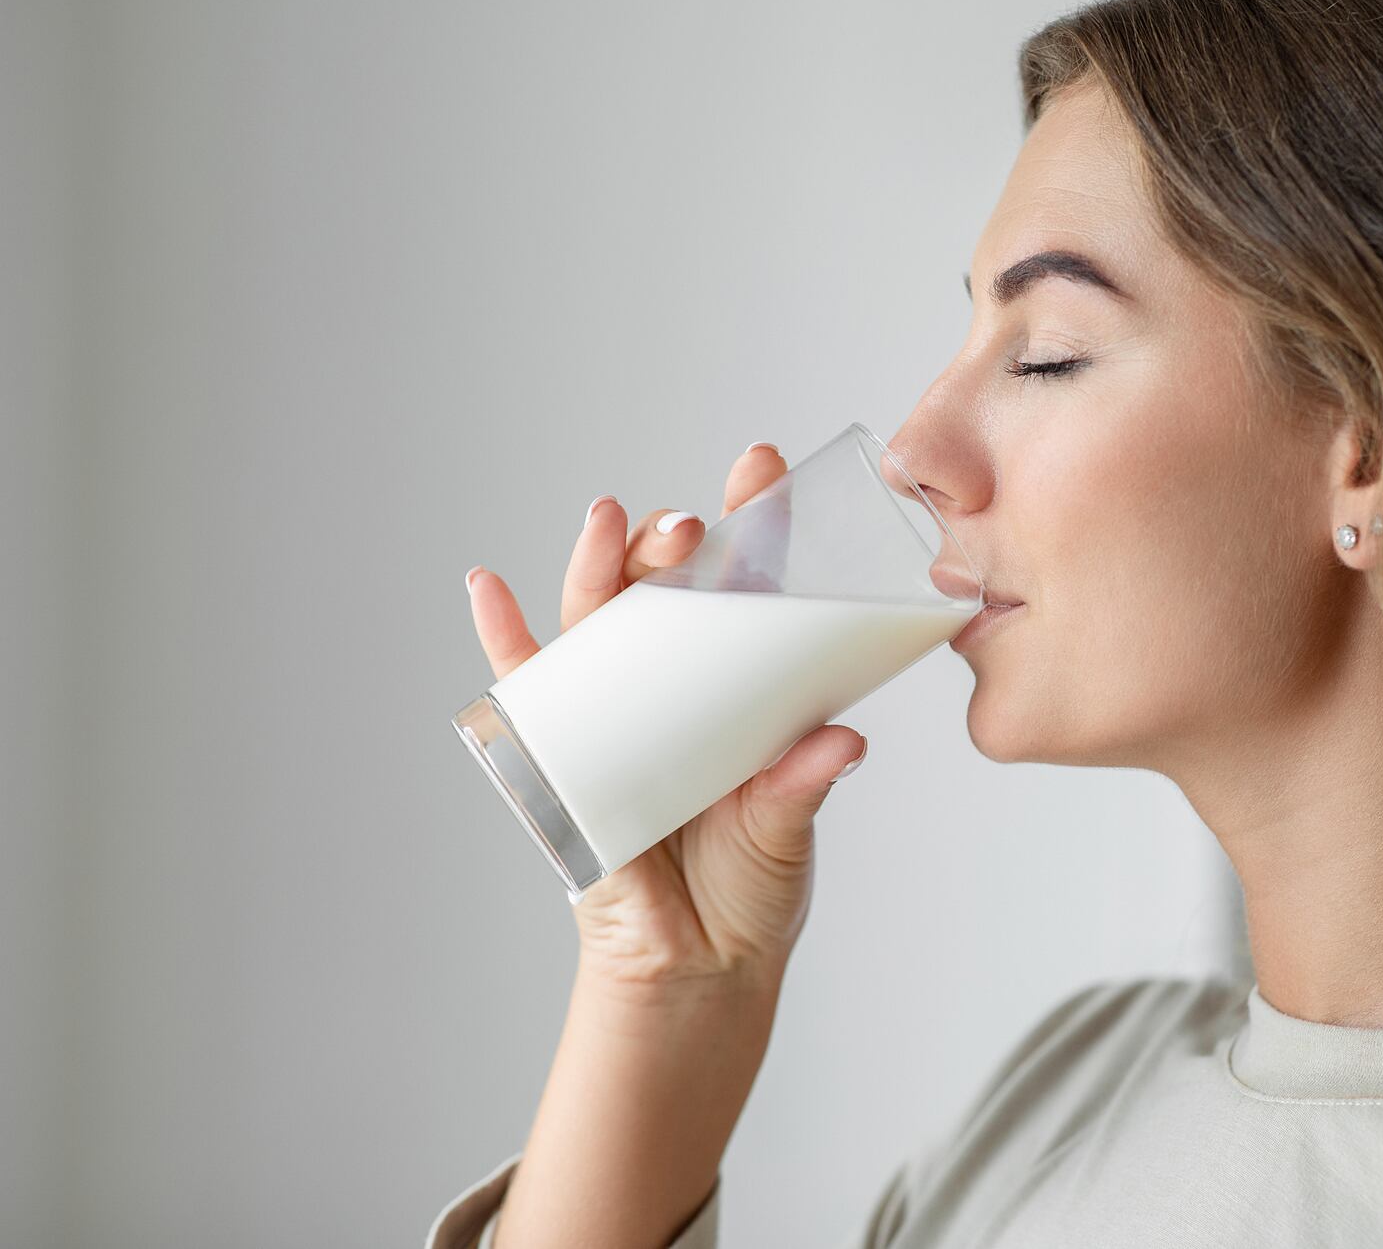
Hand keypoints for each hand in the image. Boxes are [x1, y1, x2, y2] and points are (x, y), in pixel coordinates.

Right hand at [464, 443, 867, 996]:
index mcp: (741, 685)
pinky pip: (525, 689)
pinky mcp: (560, 754)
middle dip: (671, 543)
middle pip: (664, 591)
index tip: (764, 469)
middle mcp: (677, 684)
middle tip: (688, 523)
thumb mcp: (785, 828)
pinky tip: (487, 588)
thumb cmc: (750, 887)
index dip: (753, 524)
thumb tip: (839, 743)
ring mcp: (616, 711)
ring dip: (598, 568)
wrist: (695, 969)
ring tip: (607, 522)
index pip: (748, 585)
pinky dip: (501, 638)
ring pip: (599, 623)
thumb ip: (801, 784)